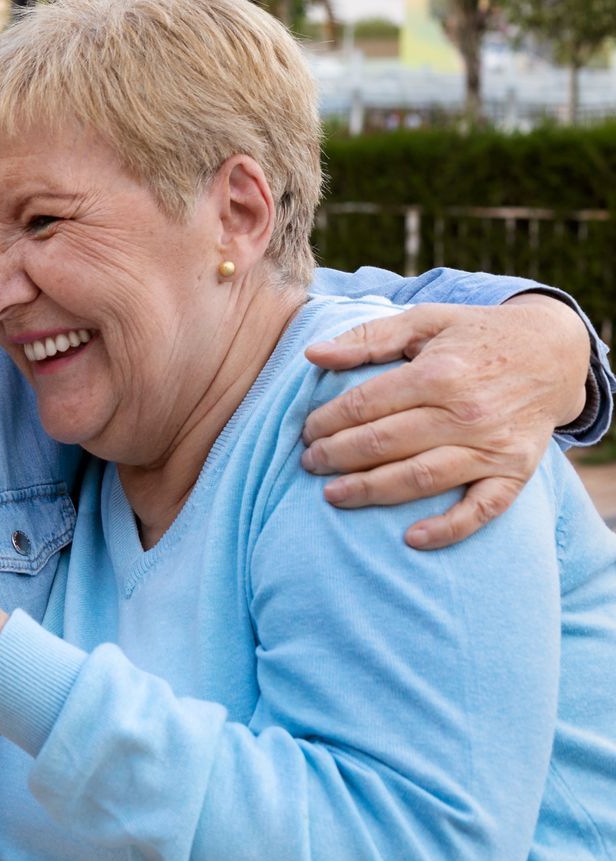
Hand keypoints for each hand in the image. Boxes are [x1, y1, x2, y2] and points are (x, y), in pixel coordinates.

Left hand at [301, 296, 590, 549]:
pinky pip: (482, 508)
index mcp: (438, 373)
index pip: (364, 405)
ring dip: (371, 491)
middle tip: (309, 463)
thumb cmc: (476, 336)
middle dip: (336, 457)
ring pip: (420, 478)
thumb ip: (367, 338)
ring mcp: (492, 446)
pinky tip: (412, 539)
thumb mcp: (424, 321)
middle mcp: (465, 413)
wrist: (554, 353)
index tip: (305, 431)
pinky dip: (449, 528)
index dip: (326, 421)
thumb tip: (312, 355)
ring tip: (332, 496)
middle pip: (384, 443)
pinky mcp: (515, 472)